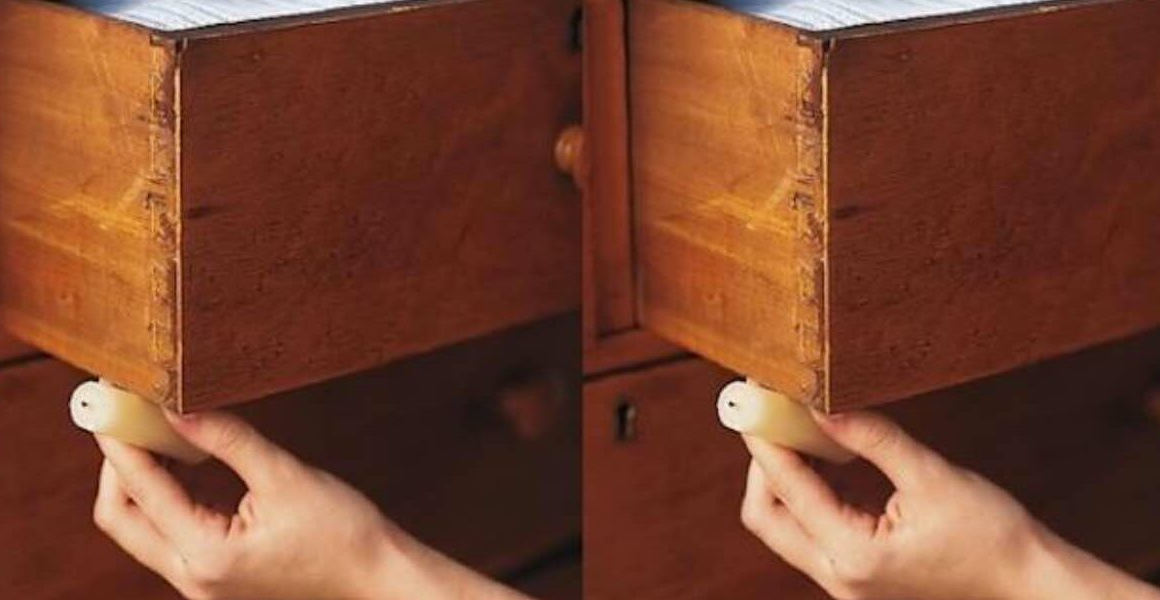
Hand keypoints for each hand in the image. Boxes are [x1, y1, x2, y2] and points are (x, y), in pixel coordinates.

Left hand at [93, 410, 529, 599]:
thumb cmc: (343, 533)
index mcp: (207, 555)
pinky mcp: (214, 578)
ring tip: (154, 431)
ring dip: (140, 480)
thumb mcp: (284, 476)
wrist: (377, 576)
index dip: (122, 442)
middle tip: (126, 417)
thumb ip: (226, 440)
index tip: (111, 404)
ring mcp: (202, 583)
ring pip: (141, 530)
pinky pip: (168, 536)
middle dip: (117, 465)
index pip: (141, 492)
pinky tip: (183, 463)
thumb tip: (177, 409)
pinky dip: (165, 497)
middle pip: (121, 519)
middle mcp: (193, 578)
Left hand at [740, 410, 1159, 599]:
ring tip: (800, 428)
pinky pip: (812, 531)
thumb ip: (872, 438)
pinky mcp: (856, 575)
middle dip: (763, 463)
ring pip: (784, 525)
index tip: (755, 399)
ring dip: (785, 476)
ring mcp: (845, 582)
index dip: (766, 438)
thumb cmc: (992, 535)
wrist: (1029, 582)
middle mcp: (839, 577)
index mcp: (854, 556)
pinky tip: (829, 457)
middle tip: (774, 415)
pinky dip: (810, 493)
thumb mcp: (931, 475)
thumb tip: (821, 405)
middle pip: (765, 516)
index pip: (785, 489)